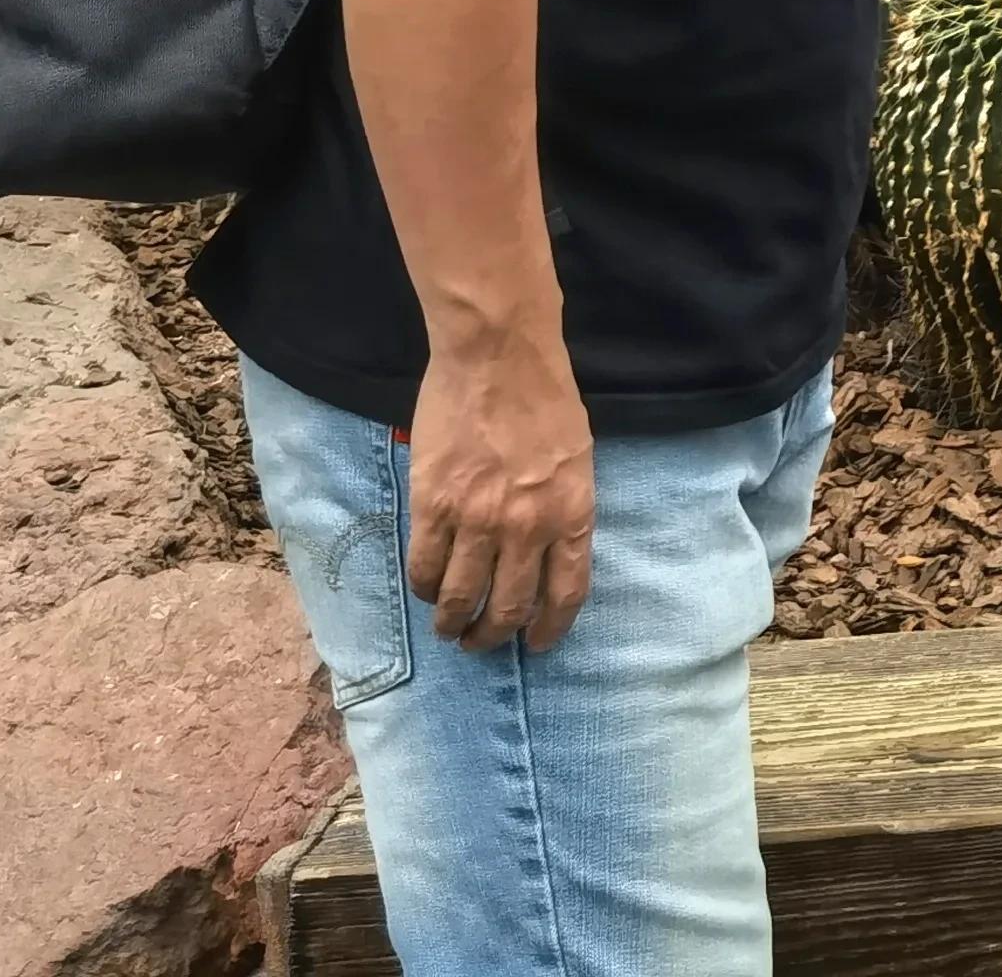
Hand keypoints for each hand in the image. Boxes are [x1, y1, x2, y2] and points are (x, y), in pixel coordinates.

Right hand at [403, 331, 594, 652]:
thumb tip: (547, 555)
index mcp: (572, 513)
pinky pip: (424, 565)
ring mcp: (478, 518)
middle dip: (493, 635)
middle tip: (480, 643)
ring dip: (452, 621)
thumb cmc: (545, 401)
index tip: (535, 645)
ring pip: (460, 595)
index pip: (566, 592)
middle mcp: (528, 526)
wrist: (499, 356)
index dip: (548, 628)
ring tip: (448, 628)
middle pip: (508, 606)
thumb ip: (564, 510)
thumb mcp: (577, 460)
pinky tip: (426, 589)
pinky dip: (424, 587)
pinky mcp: (434, 505)